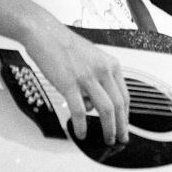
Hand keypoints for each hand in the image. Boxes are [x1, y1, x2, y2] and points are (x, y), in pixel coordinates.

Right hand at [22, 22, 128, 143]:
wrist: (45, 33)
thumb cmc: (65, 45)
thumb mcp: (91, 59)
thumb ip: (97, 79)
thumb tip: (95, 104)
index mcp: (110, 64)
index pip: (125, 95)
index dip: (126, 115)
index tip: (125, 125)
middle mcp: (102, 70)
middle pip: (119, 105)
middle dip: (121, 126)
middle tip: (120, 138)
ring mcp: (86, 77)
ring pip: (105, 110)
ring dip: (108, 128)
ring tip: (106, 139)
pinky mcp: (69, 84)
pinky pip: (80, 110)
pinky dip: (82, 125)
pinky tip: (80, 133)